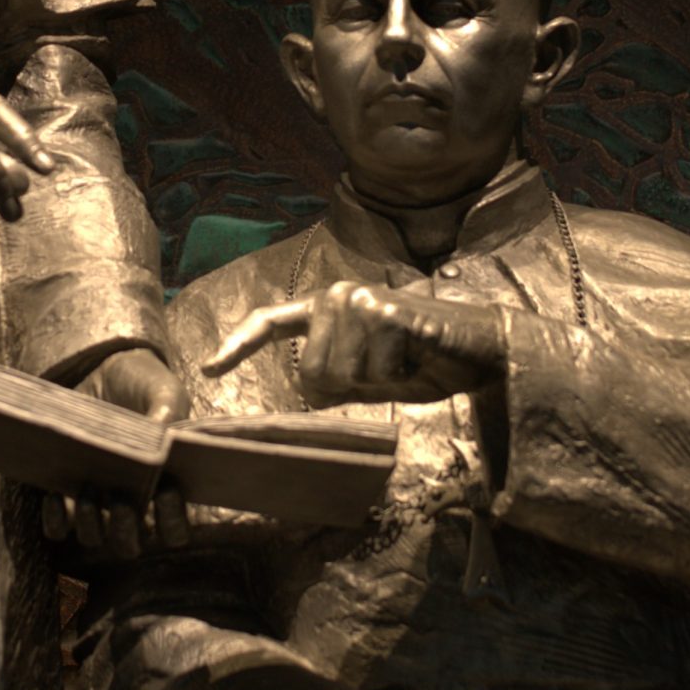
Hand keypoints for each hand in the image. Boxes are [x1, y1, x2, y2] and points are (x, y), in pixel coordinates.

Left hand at [41, 349, 192, 555]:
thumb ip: (170, 412)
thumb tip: (162, 439)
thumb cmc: (142, 385)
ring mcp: (96, 502)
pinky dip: (56, 519)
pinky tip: (55, 495)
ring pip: (93, 538)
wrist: (100, 370)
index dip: (173, 521)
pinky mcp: (63, 493)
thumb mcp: (164, 390)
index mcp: (164, 488)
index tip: (167, 490)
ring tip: (89, 491)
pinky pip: (57, 528)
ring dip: (91, 524)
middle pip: (130, 545)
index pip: (174, 529)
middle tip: (123, 502)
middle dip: (126, 531)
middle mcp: (130, 504)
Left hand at [203, 280, 501, 406]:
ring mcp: (360, 299)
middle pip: (312, 375)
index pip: (271, 324)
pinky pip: (373, 370)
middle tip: (389, 368)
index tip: (209, 369)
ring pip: (341, 375)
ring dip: (378, 381)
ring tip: (405, 357)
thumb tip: (310, 395)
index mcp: (326, 307)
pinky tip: (418, 353)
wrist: (480, 346)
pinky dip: (398, 375)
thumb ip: (338, 379)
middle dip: (350, 388)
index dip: (237, 347)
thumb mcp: (372, 375)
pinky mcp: (386, 311)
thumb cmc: (424, 360)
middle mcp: (337, 295)